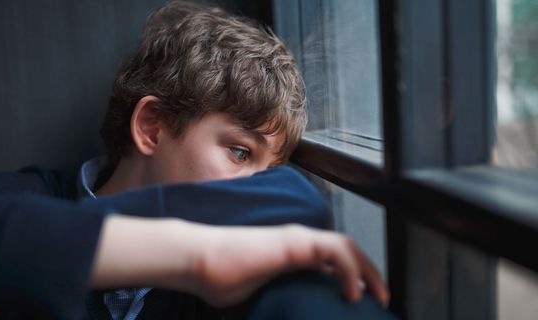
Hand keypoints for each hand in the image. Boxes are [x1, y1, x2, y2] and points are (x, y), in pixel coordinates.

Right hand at [91, 216, 389, 307]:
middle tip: (381, 298)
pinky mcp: (294, 243)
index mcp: (292, 255)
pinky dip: (351, 269)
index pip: (332, 260)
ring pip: (346, 246)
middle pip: (346, 250)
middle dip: (369, 272)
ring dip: (368, 269)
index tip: (361, 300)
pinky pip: (334, 250)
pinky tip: (352, 292)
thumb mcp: (259, 295)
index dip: (352, 276)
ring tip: (377, 295)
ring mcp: (297, 239)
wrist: (201, 261)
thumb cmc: (221, 280)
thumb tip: (285, 317)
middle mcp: (298, 242)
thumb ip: (278, 299)